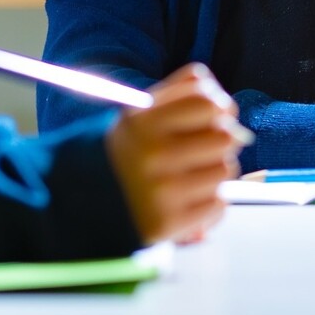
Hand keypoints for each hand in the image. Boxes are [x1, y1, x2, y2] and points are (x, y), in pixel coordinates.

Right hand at [105, 63, 243, 244]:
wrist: (85, 201)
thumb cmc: (128, 150)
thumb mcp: (143, 111)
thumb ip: (186, 91)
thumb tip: (228, 108)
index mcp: (142, 121)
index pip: (208, 102)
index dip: (217, 107)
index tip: (211, 116)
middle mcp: (151, 155)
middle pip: (225, 137)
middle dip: (217, 141)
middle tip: (198, 149)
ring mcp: (160, 191)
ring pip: (225, 170)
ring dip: (212, 173)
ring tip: (187, 175)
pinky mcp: (168, 223)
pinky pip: (218, 204)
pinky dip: (208, 203)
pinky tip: (186, 200)